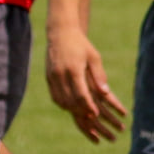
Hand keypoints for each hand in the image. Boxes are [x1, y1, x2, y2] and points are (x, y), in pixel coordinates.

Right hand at [45, 24, 127, 142]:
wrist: (61, 34)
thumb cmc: (81, 45)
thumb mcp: (94, 58)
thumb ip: (99, 75)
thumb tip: (105, 93)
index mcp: (73, 69)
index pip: (80, 93)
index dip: (88, 106)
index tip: (95, 114)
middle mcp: (60, 74)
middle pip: (70, 100)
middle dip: (81, 111)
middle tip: (92, 119)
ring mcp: (52, 76)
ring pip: (61, 100)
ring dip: (72, 110)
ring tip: (83, 116)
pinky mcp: (48, 78)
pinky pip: (55, 96)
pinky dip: (64, 104)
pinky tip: (72, 108)